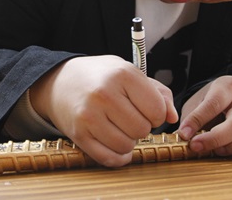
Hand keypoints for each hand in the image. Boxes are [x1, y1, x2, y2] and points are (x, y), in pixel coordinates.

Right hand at [30, 55, 177, 167]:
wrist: (59, 82)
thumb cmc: (100, 76)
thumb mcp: (128, 72)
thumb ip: (158, 92)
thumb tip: (173, 117)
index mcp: (122, 74)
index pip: (157, 110)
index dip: (156, 113)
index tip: (145, 108)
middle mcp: (105, 94)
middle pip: (143, 130)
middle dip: (141, 127)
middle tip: (129, 116)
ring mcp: (89, 116)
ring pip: (127, 146)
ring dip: (128, 140)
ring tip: (119, 126)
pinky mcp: (79, 134)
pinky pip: (109, 158)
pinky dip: (117, 155)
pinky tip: (114, 142)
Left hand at [177, 76, 231, 158]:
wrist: (228, 102)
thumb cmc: (208, 104)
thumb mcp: (196, 104)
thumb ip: (190, 118)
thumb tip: (182, 137)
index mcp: (228, 85)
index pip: (214, 103)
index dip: (197, 121)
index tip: (184, 135)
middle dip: (216, 138)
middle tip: (197, 147)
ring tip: (218, 151)